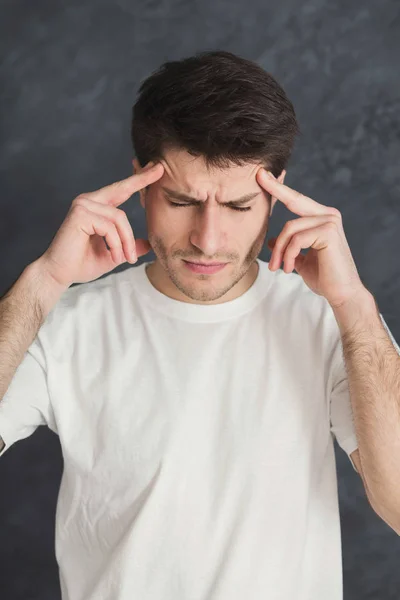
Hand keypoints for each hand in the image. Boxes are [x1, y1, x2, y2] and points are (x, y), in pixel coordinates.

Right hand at [38, 161, 163, 288]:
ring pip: (119, 217)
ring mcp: (83, 205)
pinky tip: (113, 255)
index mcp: (96, 206)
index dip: (138, 180)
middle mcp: (88, 201)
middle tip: (160, 170)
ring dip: (126, 241)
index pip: (120, 190)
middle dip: (141, 180)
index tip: (157, 169)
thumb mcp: (114, 254)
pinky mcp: (80, 214)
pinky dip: (115, 243)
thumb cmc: (82, 264)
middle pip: (122, 189)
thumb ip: (128, 246)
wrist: (59, 275)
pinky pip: (109, 227)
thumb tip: (147, 244)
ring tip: (126, 258)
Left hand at [256, 169, 366, 308]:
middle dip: (275, 189)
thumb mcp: (300, 260)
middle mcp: (328, 215)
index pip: (297, 199)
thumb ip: (289, 247)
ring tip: (277, 268)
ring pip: (290, 228)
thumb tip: (270, 240)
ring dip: (279, 251)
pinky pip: (296, 239)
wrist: (342, 294)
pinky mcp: (329, 232)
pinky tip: (288, 269)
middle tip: (258, 177)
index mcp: (322, 218)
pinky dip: (288, 255)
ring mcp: (330, 221)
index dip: (279, 187)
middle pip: (293, 202)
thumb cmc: (324, 278)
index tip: (262, 174)